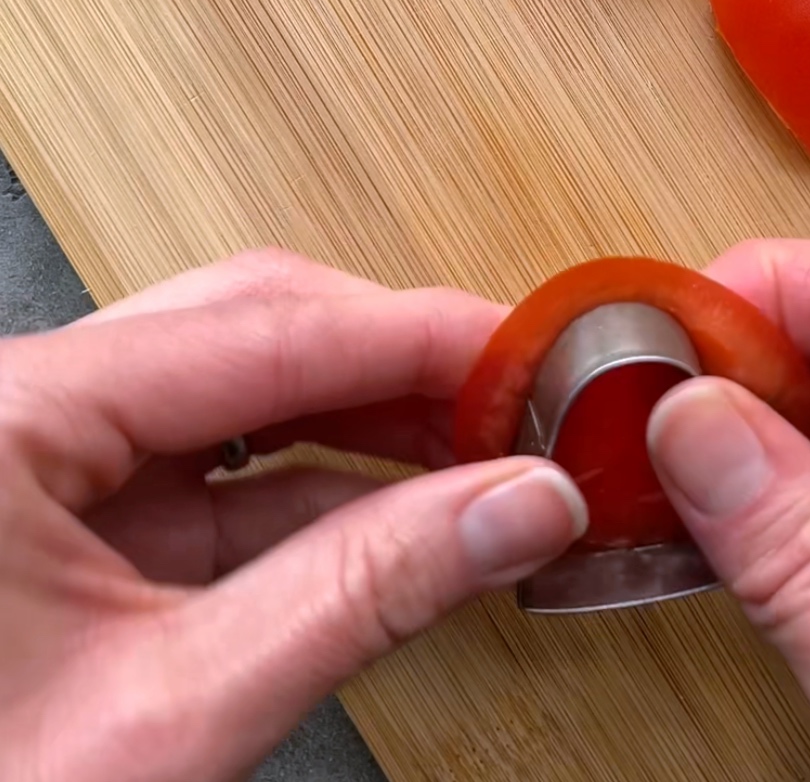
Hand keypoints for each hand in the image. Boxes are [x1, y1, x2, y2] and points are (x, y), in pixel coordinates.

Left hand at [0, 249, 585, 781]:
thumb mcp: (172, 717)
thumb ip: (363, 591)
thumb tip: (516, 506)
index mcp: (9, 417)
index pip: (266, 329)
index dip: (417, 336)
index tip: (525, 355)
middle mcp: (23, 409)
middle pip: (254, 326)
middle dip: (396, 363)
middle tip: (508, 403)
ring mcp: (49, 461)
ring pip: (245, 390)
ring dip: (370, 420)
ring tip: (476, 453)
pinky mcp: (78, 519)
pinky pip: (225, 471)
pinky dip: (325, 485)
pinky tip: (408, 510)